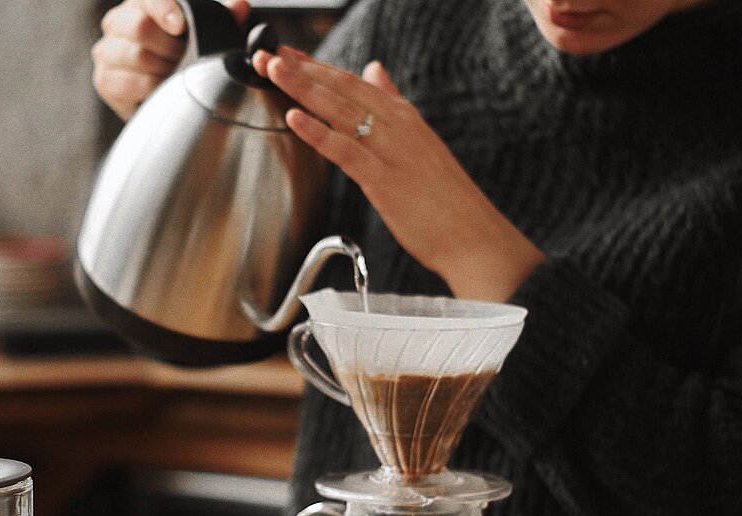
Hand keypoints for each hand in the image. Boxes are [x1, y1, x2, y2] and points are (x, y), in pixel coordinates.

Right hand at [93, 0, 250, 120]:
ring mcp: (107, 51)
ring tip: (176, 74)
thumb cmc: (188, 56)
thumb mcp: (210, 35)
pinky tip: (162, 88)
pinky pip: (125, 83)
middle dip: (171, 47)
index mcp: (142, 3)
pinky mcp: (104, 80)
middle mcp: (118, 22)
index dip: (164, 7)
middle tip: (187, 59)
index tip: (181, 25)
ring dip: (163, 69)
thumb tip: (239, 7)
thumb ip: (224, 18)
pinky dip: (150, 88)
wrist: (169, 98)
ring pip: (135, 56)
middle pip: (138, 26)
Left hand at [252, 47, 543, 301]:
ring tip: (273, 71)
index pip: (352, 82)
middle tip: (267, 55)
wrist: (474, 237)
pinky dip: (318, 132)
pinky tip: (294, 117)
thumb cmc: (446, 200)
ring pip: (340, 111)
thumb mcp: (420, 140)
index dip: (316, 66)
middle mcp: (398, 126)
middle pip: (342, 89)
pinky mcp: (384, 180)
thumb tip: (374, 71)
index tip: (287, 53)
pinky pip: (345, 150)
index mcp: (404, 116)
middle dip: (301, 70)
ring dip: (302, 89)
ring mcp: (392, 151)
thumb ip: (393, 103)